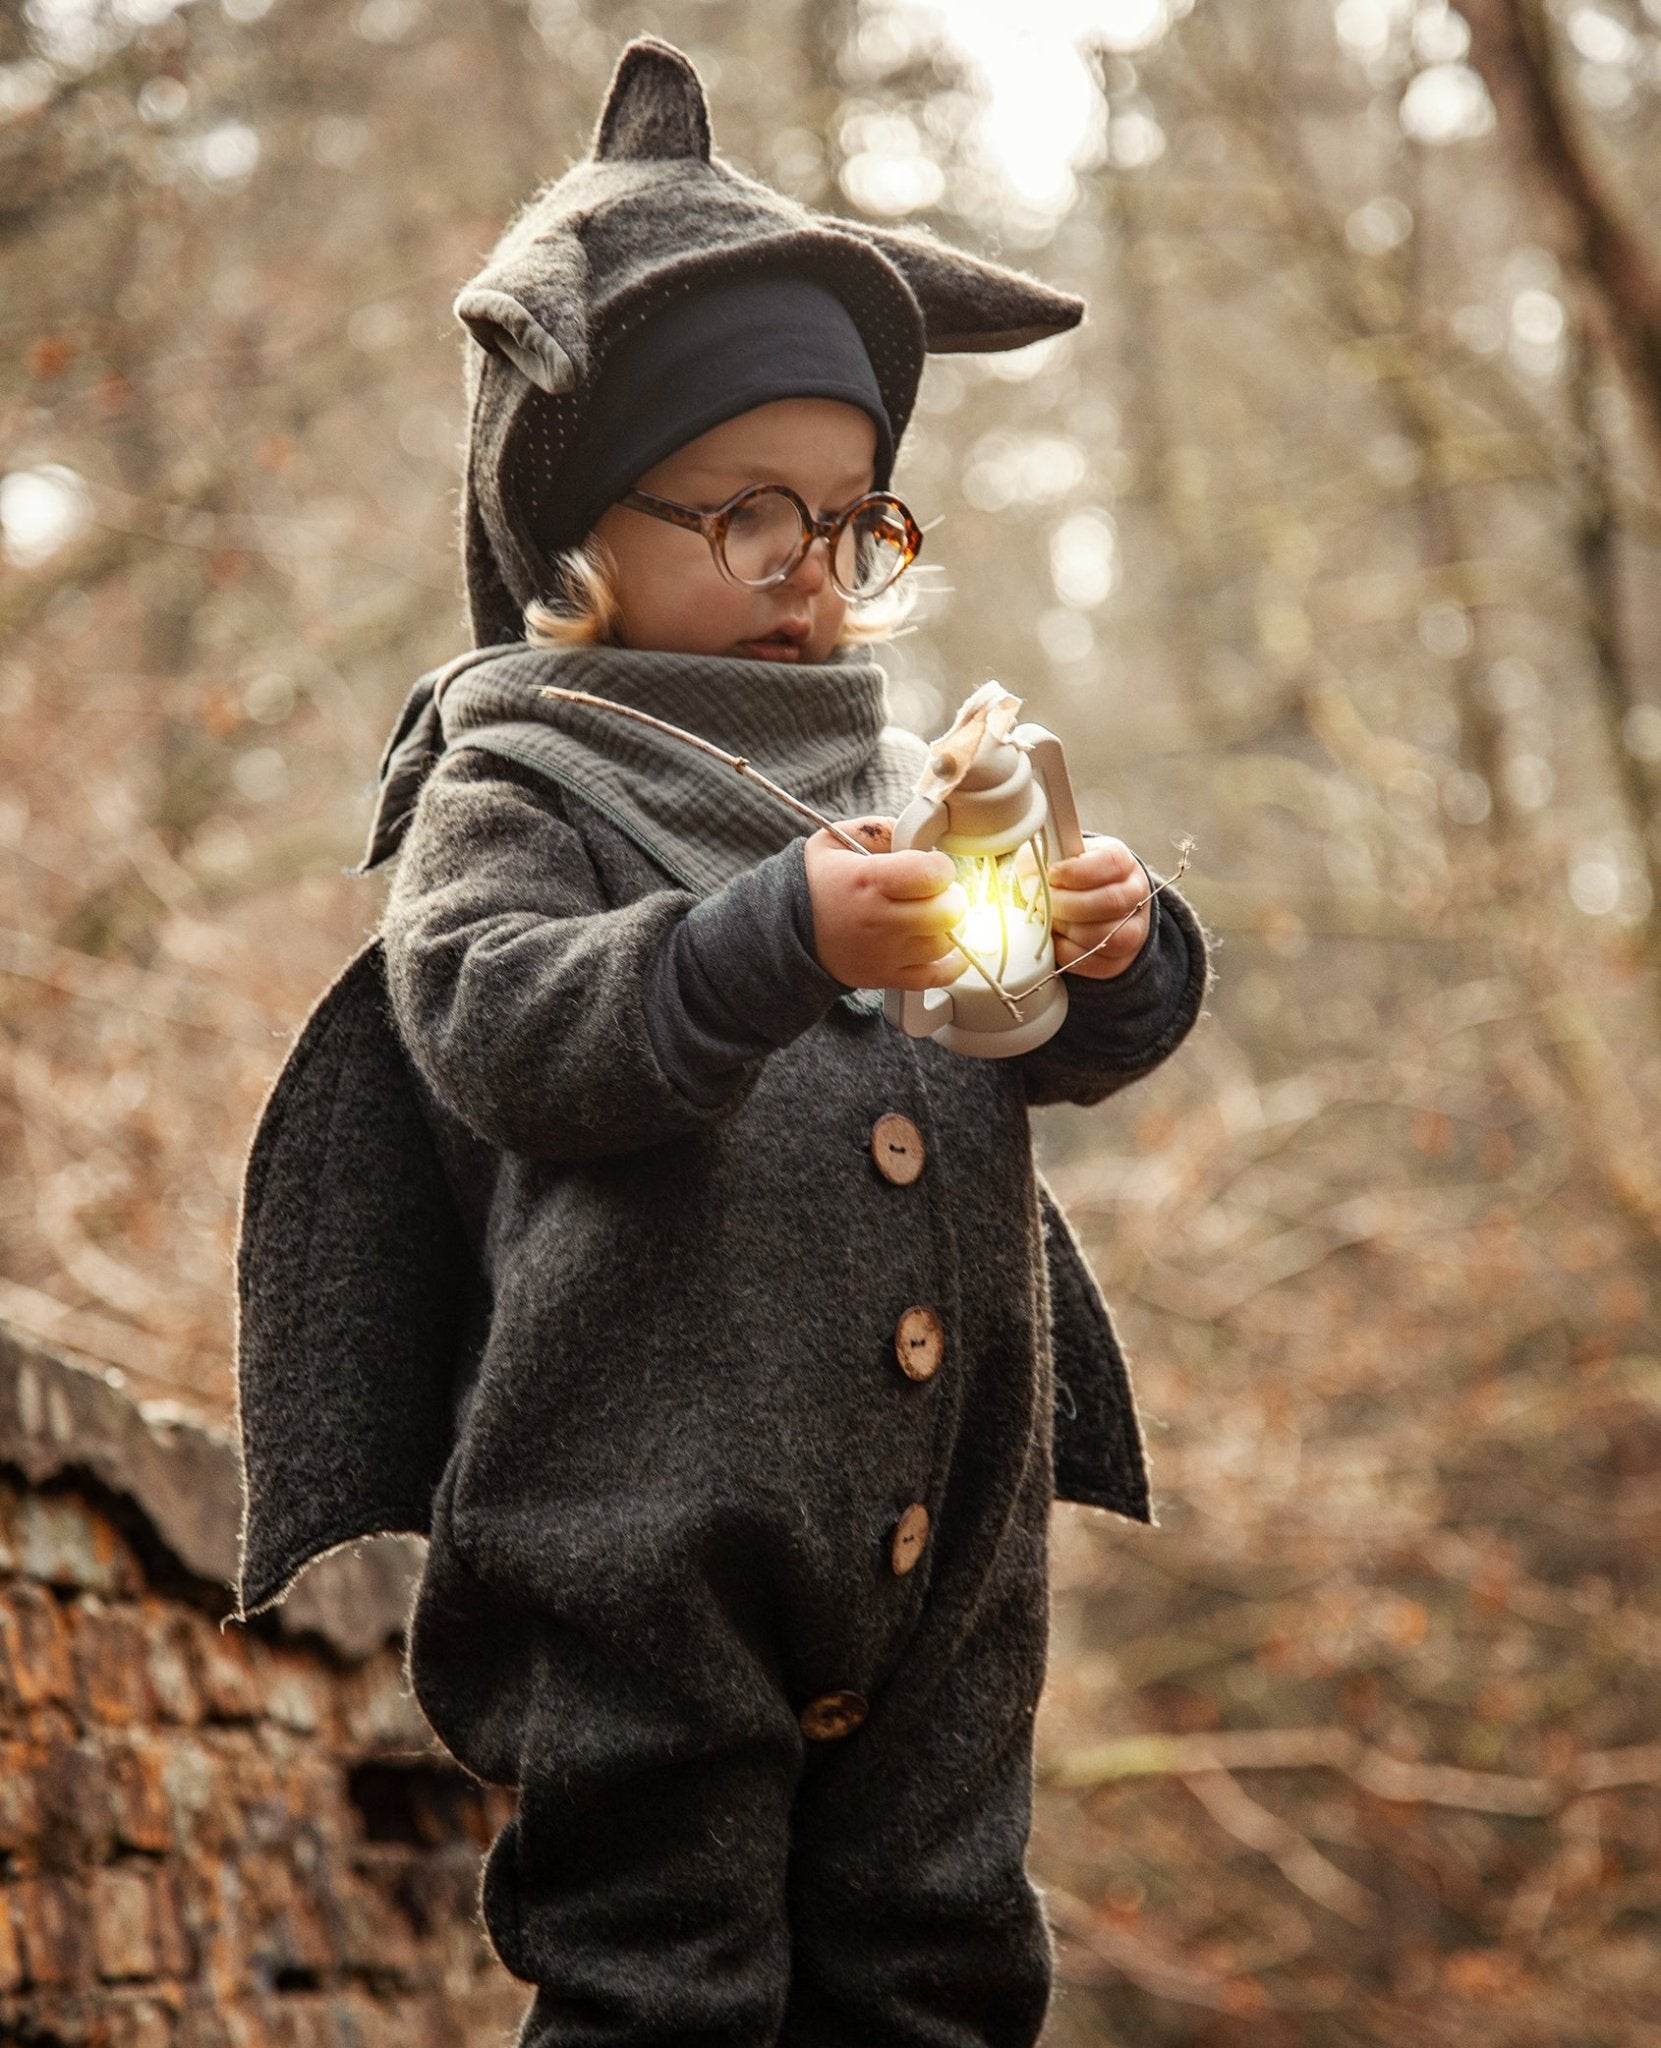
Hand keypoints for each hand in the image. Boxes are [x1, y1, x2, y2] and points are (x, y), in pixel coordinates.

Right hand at [804, 818, 965, 990]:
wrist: (784, 930)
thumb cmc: (816, 881)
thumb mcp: (836, 839)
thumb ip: (882, 829)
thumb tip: (920, 834)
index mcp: (868, 880)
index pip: (932, 874)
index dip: (941, 866)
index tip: (932, 865)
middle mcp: (878, 919)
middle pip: (947, 912)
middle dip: (951, 896)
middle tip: (937, 892)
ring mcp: (884, 953)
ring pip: (946, 944)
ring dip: (948, 927)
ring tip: (933, 916)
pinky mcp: (886, 977)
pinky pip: (938, 976)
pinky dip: (951, 963)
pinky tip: (944, 946)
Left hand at [1046, 835, 1150, 978]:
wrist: (1085, 903)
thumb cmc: (1066, 876)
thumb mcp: (1052, 855)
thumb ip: (1041, 857)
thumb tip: (1035, 880)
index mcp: (1120, 860)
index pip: (1109, 863)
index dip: (1075, 872)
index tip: (1052, 875)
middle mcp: (1135, 893)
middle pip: (1110, 902)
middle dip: (1066, 905)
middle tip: (1041, 903)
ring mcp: (1133, 929)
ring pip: (1105, 936)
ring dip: (1067, 930)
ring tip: (1049, 921)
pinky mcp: (1120, 959)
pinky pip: (1096, 963)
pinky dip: (1068, 953)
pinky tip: (1056, 938)